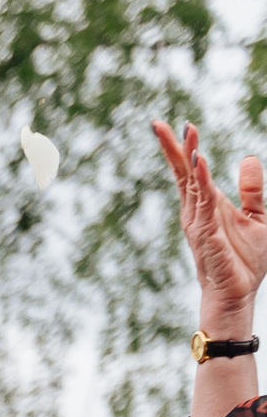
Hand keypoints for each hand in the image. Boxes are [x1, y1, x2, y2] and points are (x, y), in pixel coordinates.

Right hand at [152, 119, 266, 324]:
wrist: (237, 293)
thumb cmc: (245, 261)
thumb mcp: (257, 216)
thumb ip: (252, 189)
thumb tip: (246, 158)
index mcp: (208, 205)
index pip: (191, 172)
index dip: (186, 149)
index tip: (184, 126)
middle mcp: (196, 211)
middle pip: (181, 172)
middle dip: (172, 147)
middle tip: (160, 123)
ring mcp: (198, 221)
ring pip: (189, 182)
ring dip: (186, 156)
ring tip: (186, 132)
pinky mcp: (205, 232)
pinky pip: (203, 200)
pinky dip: (201, 179)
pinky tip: (200, 160)